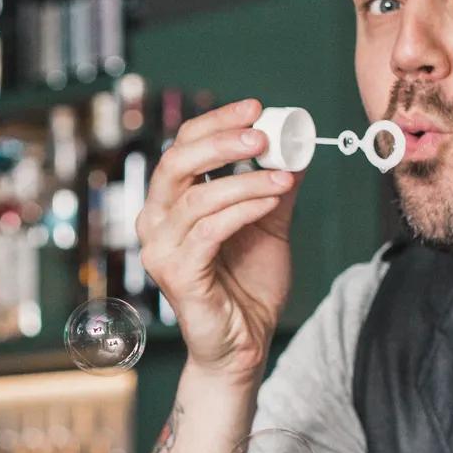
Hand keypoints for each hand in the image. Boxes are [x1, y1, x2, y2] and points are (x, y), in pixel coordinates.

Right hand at [136, 97, 299, 384]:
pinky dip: (243, 209)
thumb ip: (274, 187)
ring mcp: (161, 250)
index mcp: (171, 203)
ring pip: (198, 197)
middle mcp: (156, 222)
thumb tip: (297, 146)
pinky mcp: (177, 276)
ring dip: (246, 180)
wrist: (246, 344)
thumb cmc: (248, 286)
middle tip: (263, 134)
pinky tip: (272, 200)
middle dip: (222, 141)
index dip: (217, 122)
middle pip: (177, 162)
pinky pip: (209, 231)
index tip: (257, 108)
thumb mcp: (269, 225)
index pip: (183, 146)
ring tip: (284, 177)